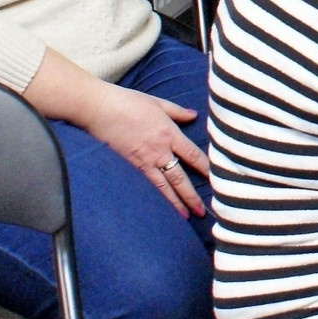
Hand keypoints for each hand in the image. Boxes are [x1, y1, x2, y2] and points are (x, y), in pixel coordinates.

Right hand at [83, 81, 208, 217]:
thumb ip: (177, 112)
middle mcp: (159, 151)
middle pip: (180, 178)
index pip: (192, 155)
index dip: (206, 168)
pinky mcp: (130, 166)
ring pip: (164, 186)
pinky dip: (157, 196)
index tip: (217, 178)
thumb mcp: (158, 103)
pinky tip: (162, 207)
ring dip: (176, 202)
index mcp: (169, 133)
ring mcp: (144, 161)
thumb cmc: (128, 102)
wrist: (100, 110)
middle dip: (192, 195)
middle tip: (203, 211)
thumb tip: (193, 115)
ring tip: (187, 216)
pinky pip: (148, 184)